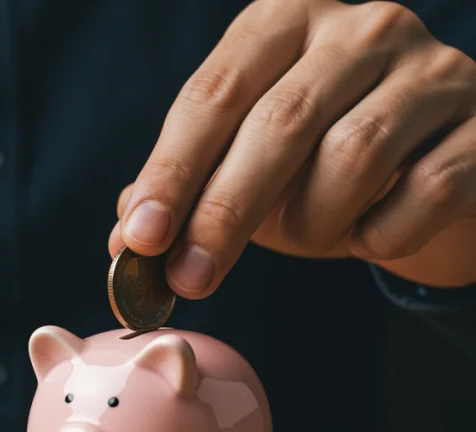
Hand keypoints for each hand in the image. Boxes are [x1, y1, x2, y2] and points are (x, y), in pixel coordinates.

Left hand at [110, 0, 475, 296]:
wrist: (435, 169)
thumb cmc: (320, 164)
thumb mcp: (245, 164)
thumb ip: (185, 188)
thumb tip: (124, 236)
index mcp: (284, 20)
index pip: (213, 94)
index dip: (172, 171)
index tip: (140, 237)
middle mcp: (362, 27)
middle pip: (278, 123)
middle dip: (224, 212)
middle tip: (189, 279)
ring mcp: (433, 68)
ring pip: (354, 154)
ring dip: (312, 222)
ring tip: (305, 242)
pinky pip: (427, 190)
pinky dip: (382, 232)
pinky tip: (366, 237)